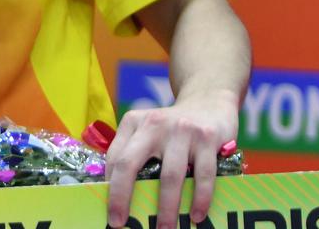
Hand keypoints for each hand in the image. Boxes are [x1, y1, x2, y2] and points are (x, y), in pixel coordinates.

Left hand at [104, 91, 238, 228]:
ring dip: (166, 208)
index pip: (114, 158)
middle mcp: (154, 123)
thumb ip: (134, 153)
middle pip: (130, 164)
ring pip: (170, 176)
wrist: (209, 101)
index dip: (109, 187)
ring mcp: (182, 130)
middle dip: (122, 197)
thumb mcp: (148, 130)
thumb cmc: (172, 128)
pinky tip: (196, 216)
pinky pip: (203, 176)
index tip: (110, 212)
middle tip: (120, 224)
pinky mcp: (207, 138)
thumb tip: (119, 195)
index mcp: (133, 122)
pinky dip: (200, 199)